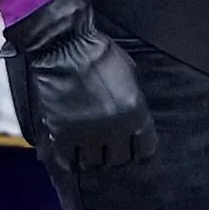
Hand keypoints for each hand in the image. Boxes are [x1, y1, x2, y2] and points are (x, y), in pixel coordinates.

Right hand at [1, 0, 155, 171]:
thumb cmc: (100, 53)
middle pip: (119, 160)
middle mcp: (114, 130)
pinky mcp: (62, 134)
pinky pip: (68, 160)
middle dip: (116, 154)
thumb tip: (133, 116)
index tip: (134, 147)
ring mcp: (87, 134)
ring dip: (93, 158)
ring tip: (88, 151)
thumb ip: (134, 100)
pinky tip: (71, 157)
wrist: (65, 47)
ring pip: (94, 163)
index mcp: (135, 114)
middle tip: (109, 148)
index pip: (145, 149)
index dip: (139, 149)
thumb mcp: (130, 74)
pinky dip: (70, 161)